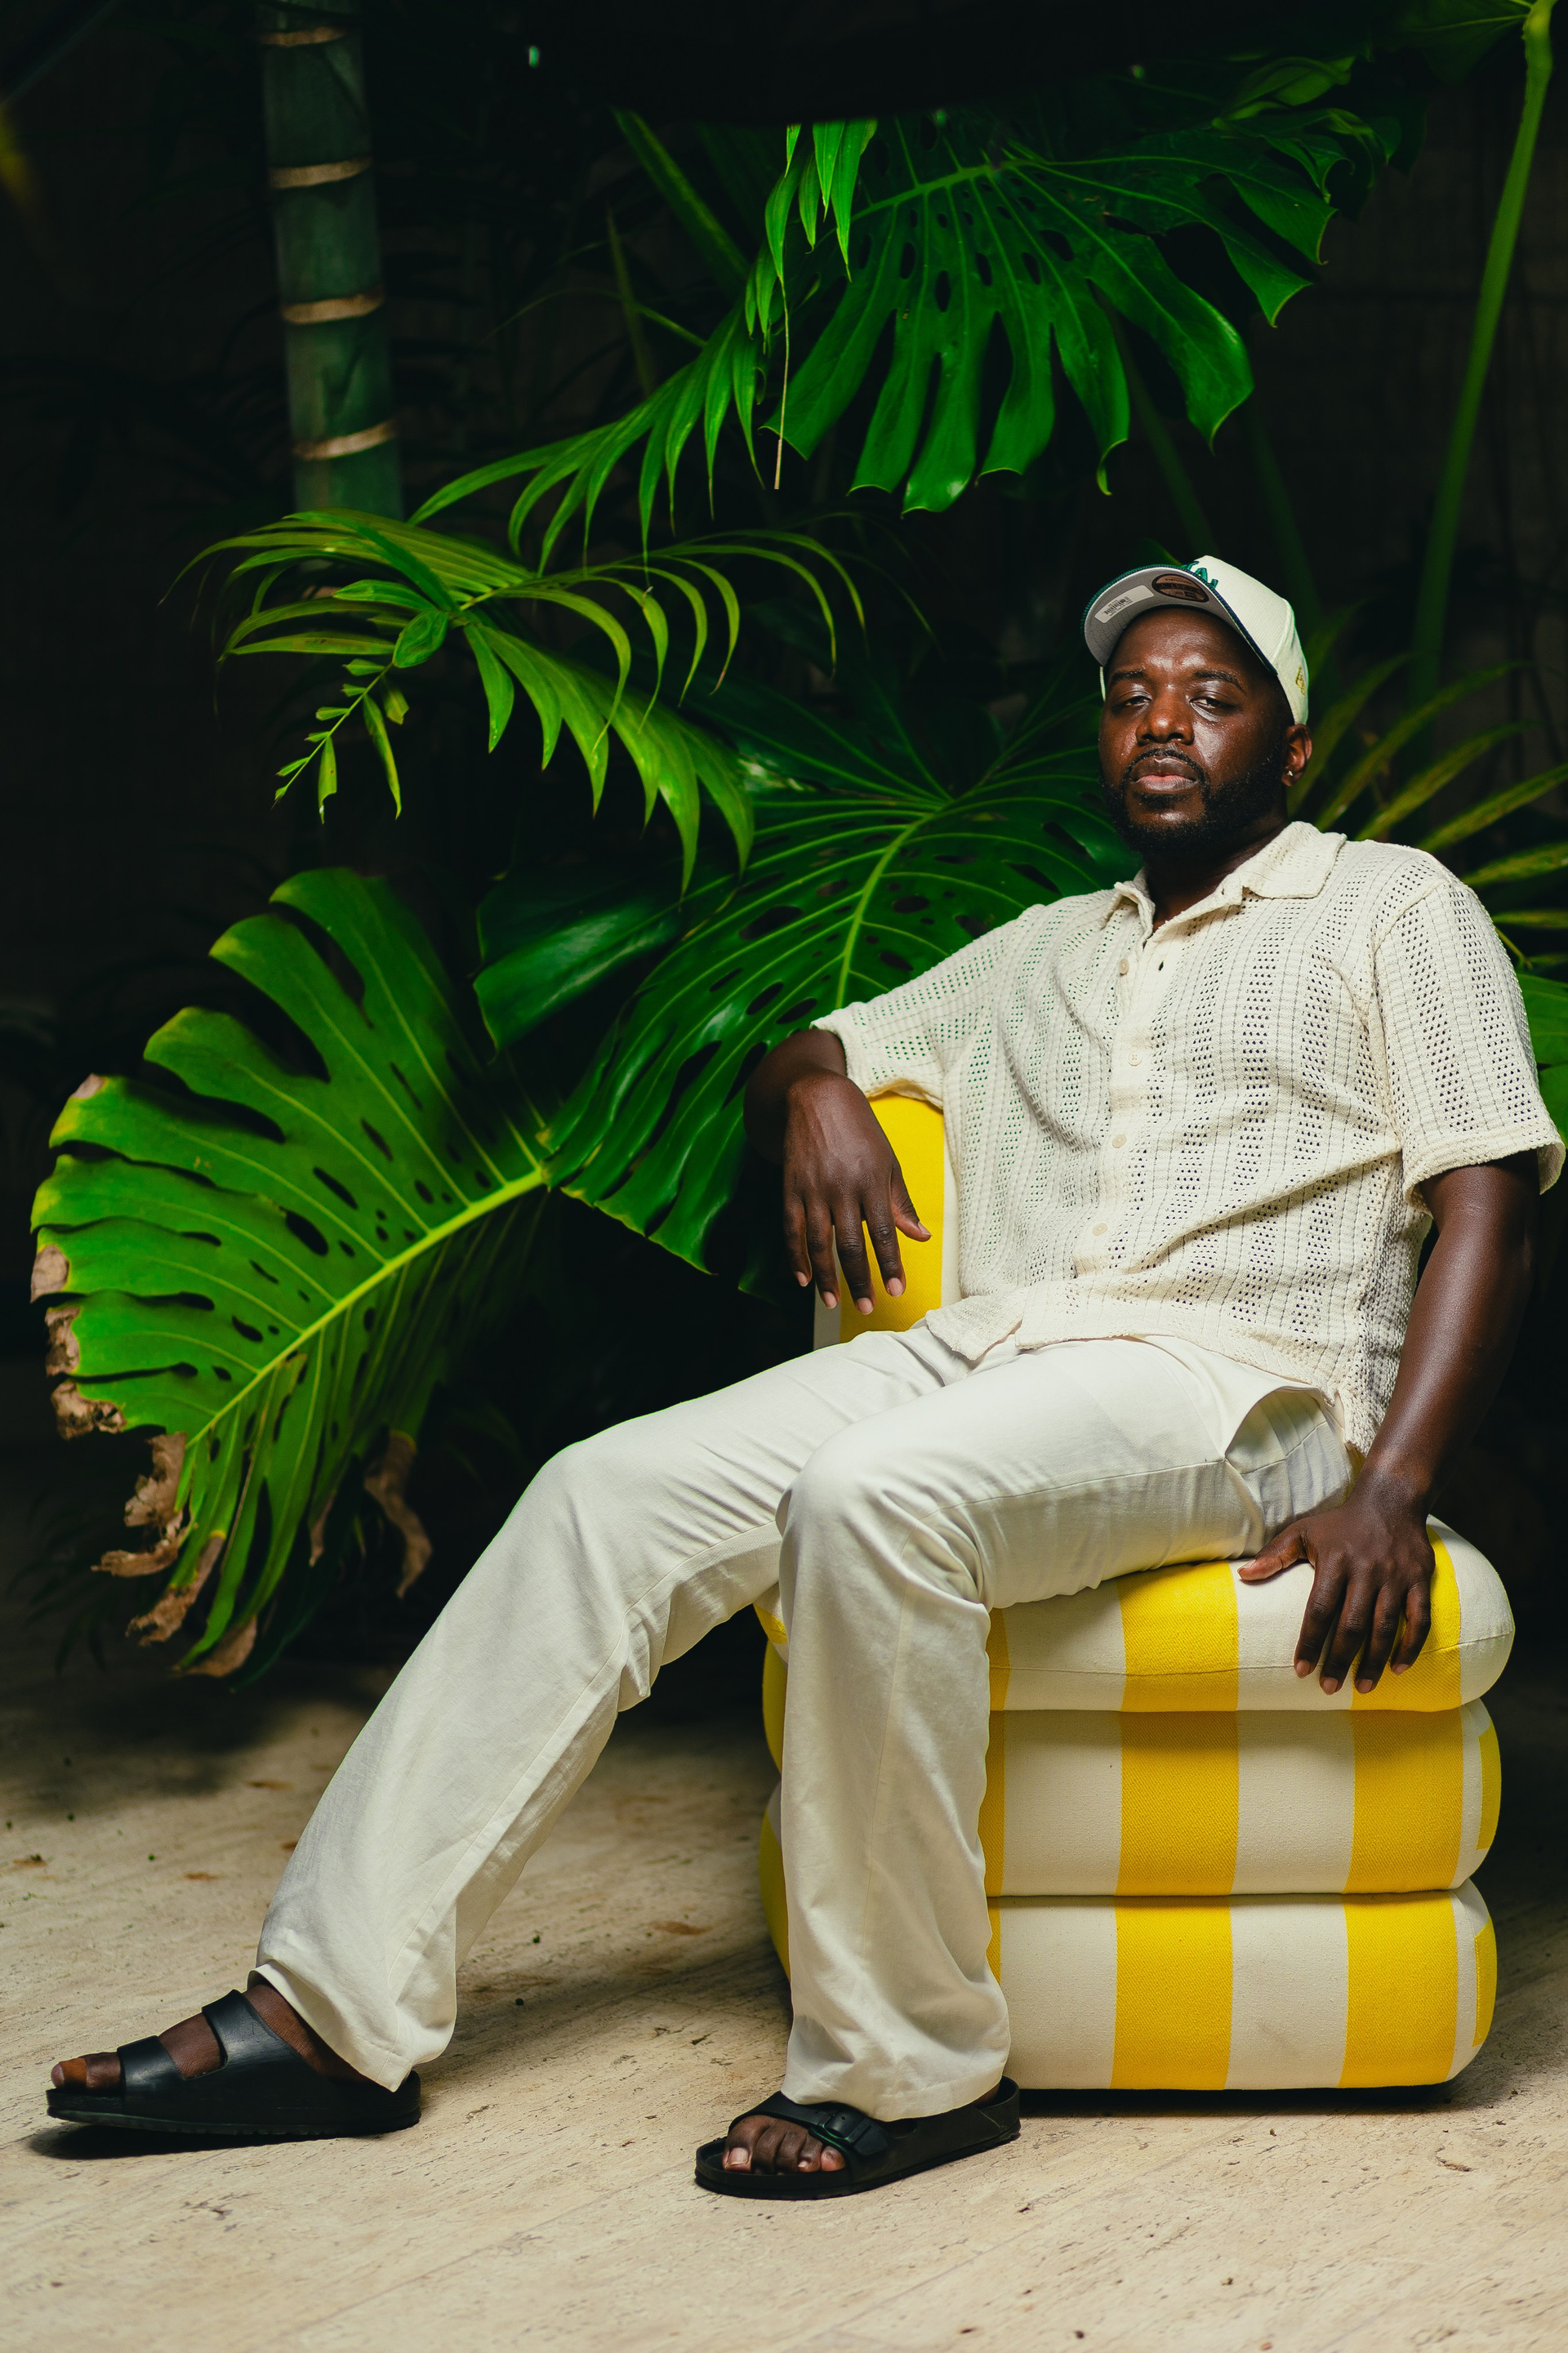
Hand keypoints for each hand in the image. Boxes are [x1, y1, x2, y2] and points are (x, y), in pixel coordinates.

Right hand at [781, 1072, 928, 1312]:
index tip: (896, 1290)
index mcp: (871, 1180)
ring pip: (818, 1242)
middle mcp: (841, 1187)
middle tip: (866, 1307)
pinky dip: (795, 1256)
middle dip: (859, 1280)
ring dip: (825, 1277)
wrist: (817, 1098)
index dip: (889, 1264)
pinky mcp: (790, 1187)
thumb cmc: (860, 1130)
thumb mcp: (888, 1161)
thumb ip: (901, 1202)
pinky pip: (790, 1229)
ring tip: (832, 1303)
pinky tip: (803, 1279)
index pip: (883, 1232)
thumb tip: (921, 1237)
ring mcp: (812, 1188)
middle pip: (849, 1244)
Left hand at [1237, 1476, 1434, 1694]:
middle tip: (1330, 1688)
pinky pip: (1419, 1619)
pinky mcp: (1420, 1581)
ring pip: (1385, 1627)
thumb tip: (1243, 1575)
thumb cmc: (1340, 1523)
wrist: (1391, 1501)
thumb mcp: (1303, 1531)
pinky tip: (1399, 1669)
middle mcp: (1366, 1572)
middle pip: (1352, 1625)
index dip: (1309, 1642)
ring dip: (1375, 1661)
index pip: (1319, 1610)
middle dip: (1340, 1660)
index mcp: (1335, 1562)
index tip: (1300, 1670)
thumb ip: (1274, 1555)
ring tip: (1364, 1688)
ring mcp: (1396, 1578)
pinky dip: (1411, 1646)